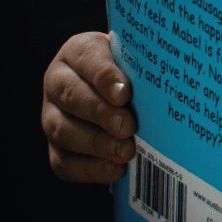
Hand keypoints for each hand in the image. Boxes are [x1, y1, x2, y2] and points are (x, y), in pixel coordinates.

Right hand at [42, 32, 135, 182]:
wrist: (121, 93)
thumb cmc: (134, 71)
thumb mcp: (137, 59)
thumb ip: (143, 66)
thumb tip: (169, 81)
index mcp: (77, 52)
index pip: (88, 59)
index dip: (105, 77)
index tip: (125, 94)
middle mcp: (57, 82)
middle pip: (71, 97)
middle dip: (101, 113)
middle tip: (128, 127)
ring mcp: (52, 116)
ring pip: (63, 131)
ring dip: (96, 143)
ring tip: (125, 151)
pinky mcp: (56, 149)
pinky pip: (65, 163)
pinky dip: (91, 168)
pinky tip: (116, 169)